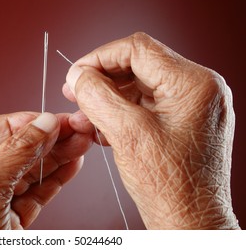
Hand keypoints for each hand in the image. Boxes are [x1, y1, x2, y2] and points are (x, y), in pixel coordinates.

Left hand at [0, 112, 91, 228]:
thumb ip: (16, 151)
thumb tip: (43, 124)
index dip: (14, 124)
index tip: (43, 119)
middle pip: (10, 150)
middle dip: (43, 139)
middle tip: (71, 127)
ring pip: (27, 171)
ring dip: (56, 156)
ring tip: (80, 141)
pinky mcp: (10, 220)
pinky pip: (36, 192)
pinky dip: (55, 178)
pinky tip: (72, 163)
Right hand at [64, 32, 239, 228]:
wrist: (191, 224)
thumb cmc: (172, 188)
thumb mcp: (127, 135)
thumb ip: (98, 96)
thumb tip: (78, 75)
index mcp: (193, 85)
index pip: (138, 49)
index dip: (100, 57)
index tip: (76, 73)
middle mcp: (198, 90)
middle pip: (138, 66)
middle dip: (102, 79)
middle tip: (75, 91)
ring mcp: (192, 107)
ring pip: (139, 87)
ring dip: (108, 99)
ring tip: (84, 115)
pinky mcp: (183, 122)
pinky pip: (145, 106)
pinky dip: (120, 112)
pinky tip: (101, 127)